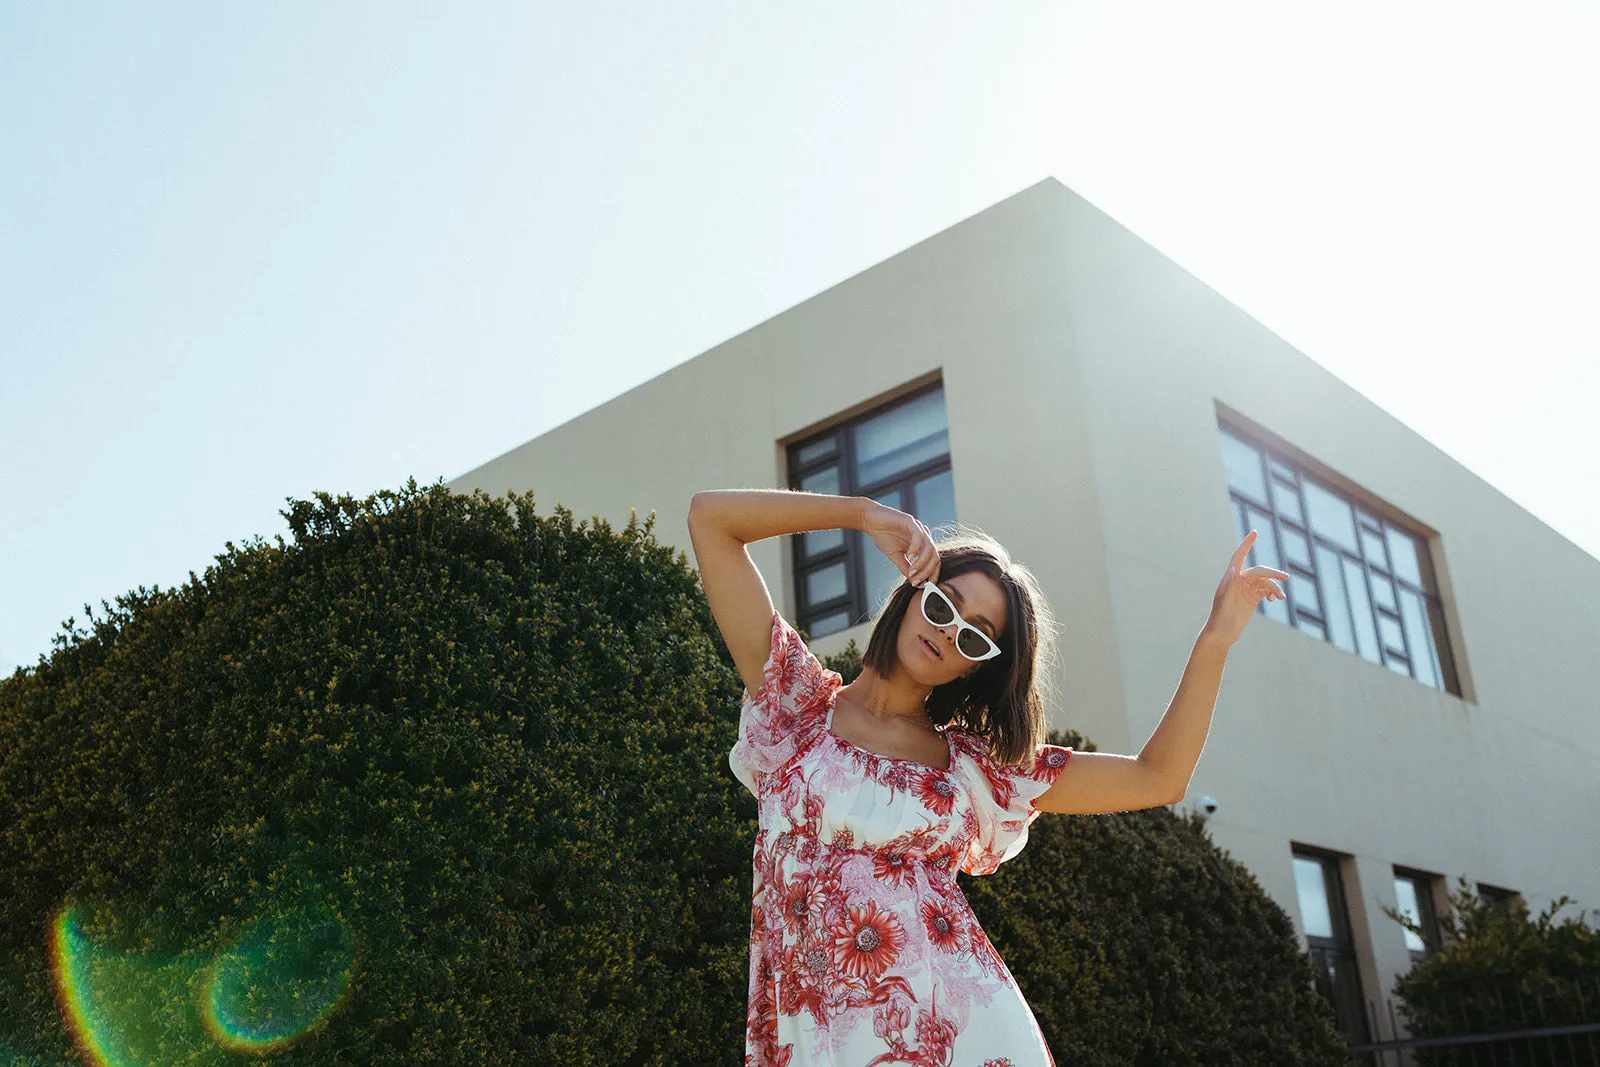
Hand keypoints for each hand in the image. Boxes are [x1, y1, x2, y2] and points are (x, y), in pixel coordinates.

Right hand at [863, 502, 939, 586]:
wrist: (869, 521)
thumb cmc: (883, 536)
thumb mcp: (895, 556)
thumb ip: (905, 567)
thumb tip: (914, 581)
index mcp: (922, 545)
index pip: (934, 561)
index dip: (932, 574)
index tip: (924, 586)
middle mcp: (924, 536)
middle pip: (934, 556)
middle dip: (927, 571)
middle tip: (916, 581)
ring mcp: (918, 528)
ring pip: (929, 547)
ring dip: (922, 563)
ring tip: (912, 572)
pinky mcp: (910, 521)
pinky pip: (919, 536)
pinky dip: (916, 548)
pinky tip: (909, 556)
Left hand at [1205, 530, 1287, 646]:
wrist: (1221, 633)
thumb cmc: (1219, 618)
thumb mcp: (1223, 602)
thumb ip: (1228, 585)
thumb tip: (1234, 569)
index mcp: (1230, 578)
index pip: (1239, 556)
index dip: (1246, 544)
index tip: (1255, 532)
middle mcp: (1238, 581)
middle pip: (1259, 571)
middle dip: (1272, 573)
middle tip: (1286, 577)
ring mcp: (1246, 589)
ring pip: (1265, 581)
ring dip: (1275, 587)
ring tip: (1282, 597)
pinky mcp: (1252, 598)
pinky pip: (1266, 589)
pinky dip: (1273, 592)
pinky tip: (1276, 599)